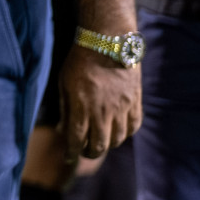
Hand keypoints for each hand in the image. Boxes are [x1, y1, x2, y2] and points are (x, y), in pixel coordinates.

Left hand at [59, 43, 140, 160]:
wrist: (107, 42)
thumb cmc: (80, 61)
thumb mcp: (64, 84)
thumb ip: (65, 109)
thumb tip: (63, 131)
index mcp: (82, 106)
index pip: (77, 139)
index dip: (72, 152)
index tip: (68, 157)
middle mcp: (103, 111)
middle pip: (99, 145)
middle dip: (90, 152)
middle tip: (85, 151)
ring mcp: (122, 108)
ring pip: (117, 140)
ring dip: (107, 144)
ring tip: (100, 141)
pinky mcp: (136, 102)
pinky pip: (133, 127)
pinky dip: (124, 133)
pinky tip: (117, 130)